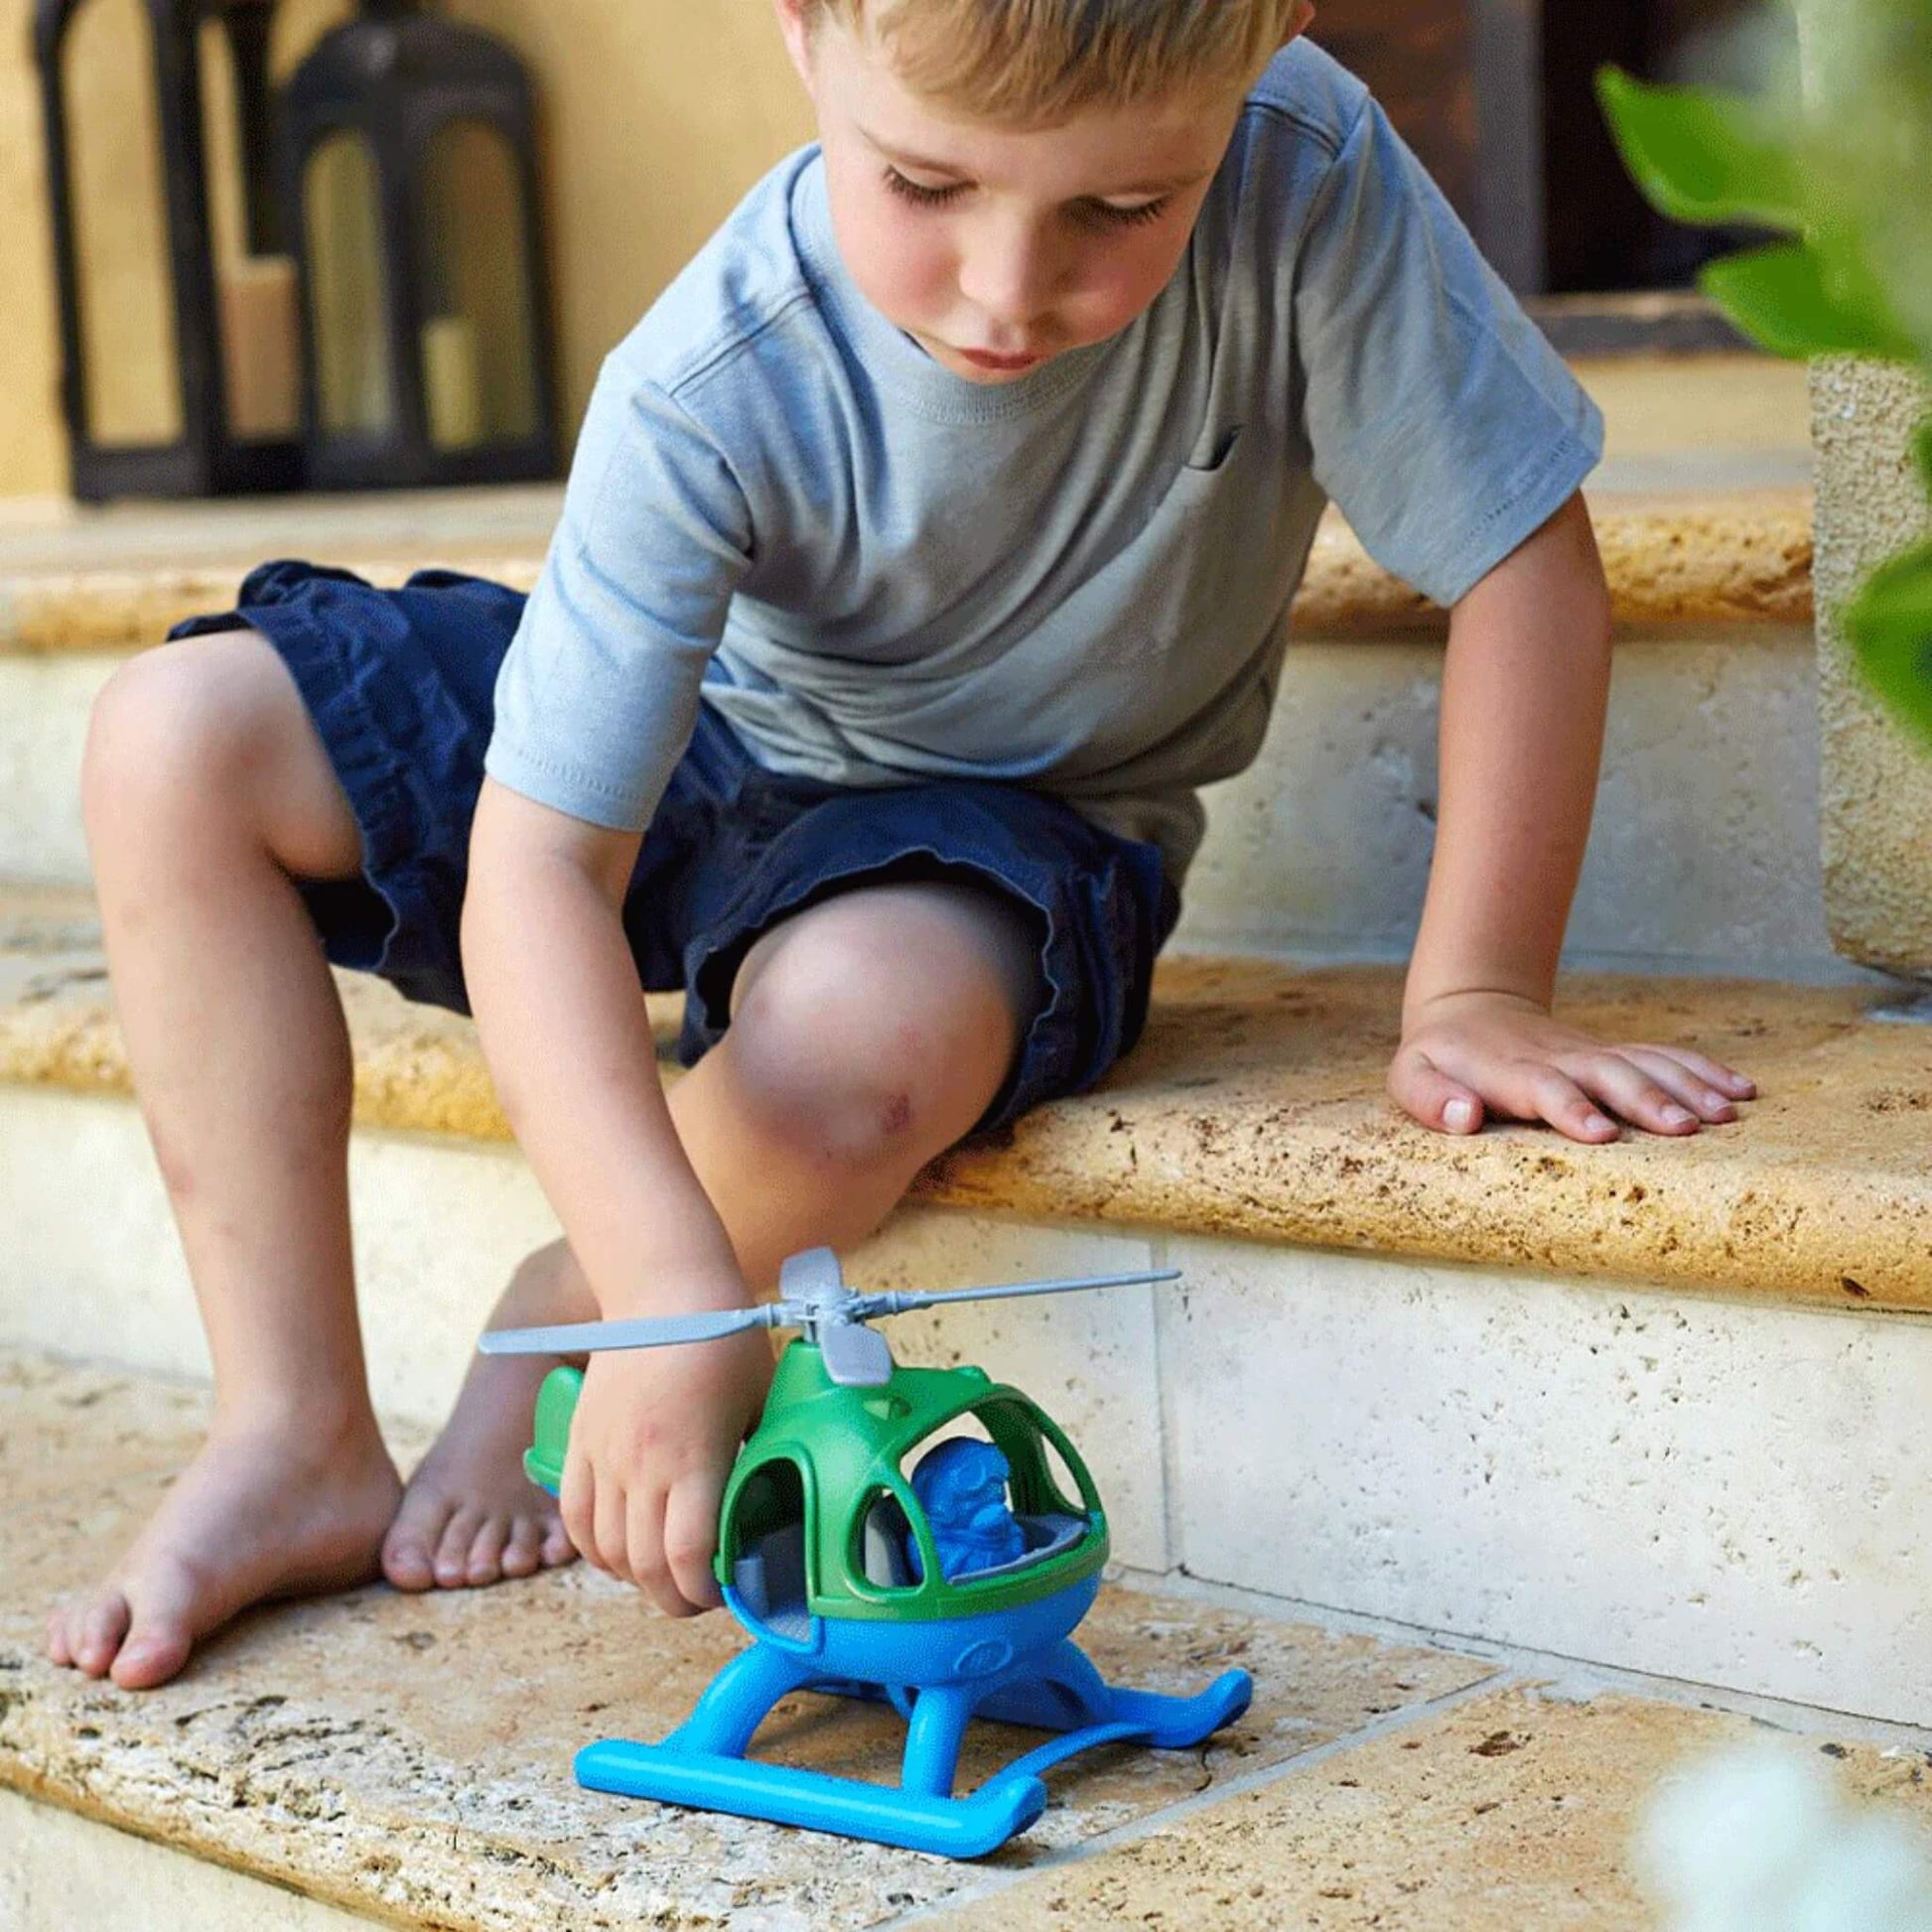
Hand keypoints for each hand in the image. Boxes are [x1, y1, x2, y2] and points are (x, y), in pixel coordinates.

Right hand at [561, 1321, 773, 1616]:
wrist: (668, 1291)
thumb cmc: (727, 1342)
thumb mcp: (763, 1404)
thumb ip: (762, 1462)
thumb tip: (770, 1512)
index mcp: (694, 1457)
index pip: (688, 1557)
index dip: (706, 1592)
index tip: (728, 1592)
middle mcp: (641, 1464)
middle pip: (646, 1566)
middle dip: (675, 1598)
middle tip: (699, 1597)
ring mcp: (604, 1455)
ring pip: (607, 1549)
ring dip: (636, 1577)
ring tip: (664, 1575)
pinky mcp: (580, 1441)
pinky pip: (575, 1516)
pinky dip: (595, 1548)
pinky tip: (620, 1552)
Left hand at [1389, 989, 1755, 1143]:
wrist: (1470, 1008)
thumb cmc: (1438, 1057)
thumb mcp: (1410, 1075)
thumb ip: (1430, 1097)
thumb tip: (1462, 1117)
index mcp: (1510, 1072)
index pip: (1544, 1089)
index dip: (1571, 1109)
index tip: (1601, 1133)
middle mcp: (1559, 1059)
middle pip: (1608, 1075)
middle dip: (1647, 1100)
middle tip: (1687, 1129)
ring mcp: (1590, 1053)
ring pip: (1644, 1063)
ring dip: (1687, 1086)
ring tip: (1728, 1114)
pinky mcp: (1612, 1054)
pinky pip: (1662, 1057)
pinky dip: (1702, 1070)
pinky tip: (1742, 1090)